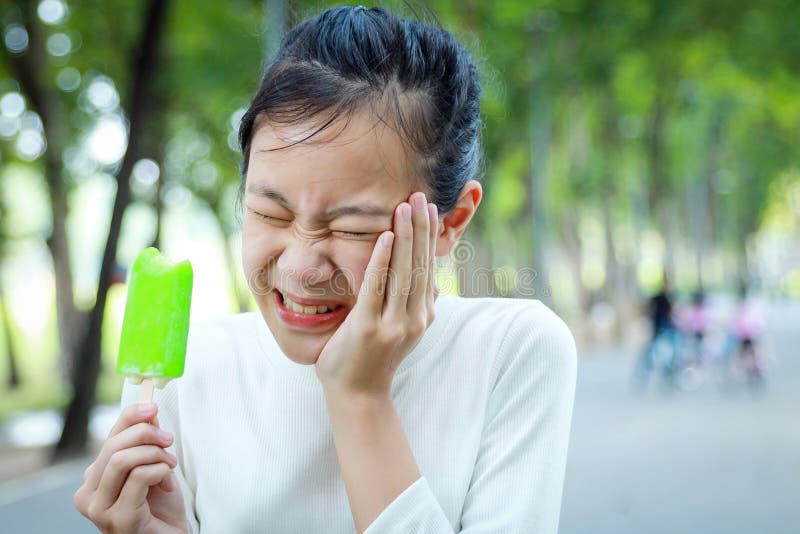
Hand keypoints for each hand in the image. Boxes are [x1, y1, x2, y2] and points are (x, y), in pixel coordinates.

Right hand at [74, 403, 187, 533]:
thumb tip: (148, 412)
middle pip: (112, 447)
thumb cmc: (160, 509)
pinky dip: (160, 471)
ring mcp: (99, 510)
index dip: (130, 417)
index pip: (108, 438)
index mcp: (93, 479)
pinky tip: (167, 484)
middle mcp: (88, 495)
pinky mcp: (118, 519)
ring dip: (154, 455)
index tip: (152, 407)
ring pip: (122, 460)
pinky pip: (139, 477)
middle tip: (168, 440)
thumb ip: (146, 443)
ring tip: (170, 465)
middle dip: (146, 434)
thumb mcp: (153, 467)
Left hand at [314, 191, 438, 397]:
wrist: (358, 395)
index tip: (429, 209)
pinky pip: (378, 287)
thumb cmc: (373, 359)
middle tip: (420, 196)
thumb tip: (434, 286)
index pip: (429, 267)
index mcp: (422, 315)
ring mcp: (393, 324)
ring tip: (405, 206)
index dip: (429, 237)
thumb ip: (416, 306)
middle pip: (421, 264)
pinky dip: (383, 259)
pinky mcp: (370, 327)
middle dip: (421, 228)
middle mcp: (414, 318)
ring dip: (406, 236)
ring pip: (404, 271)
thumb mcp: (402, 330)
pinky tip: (386, 236)